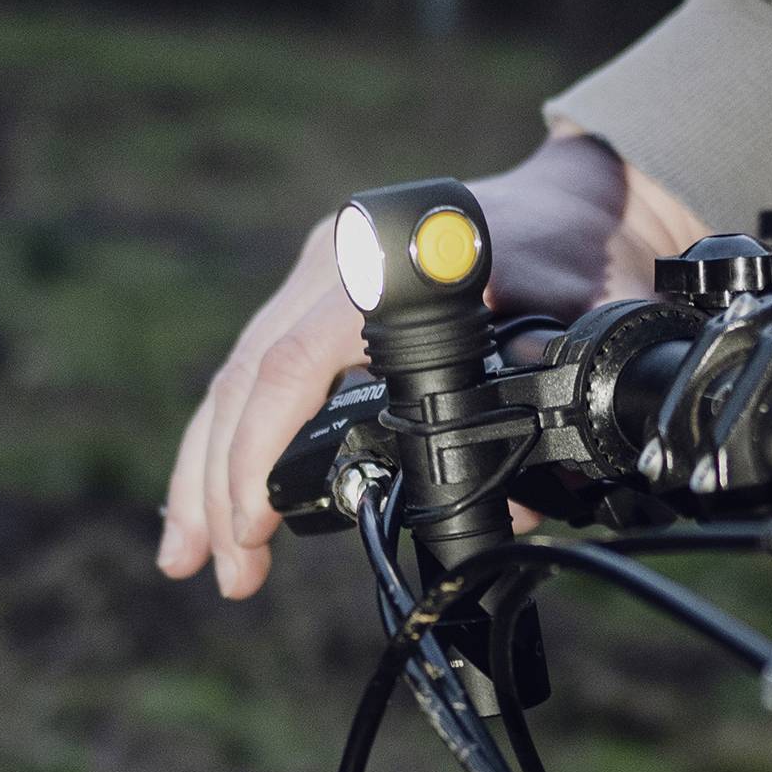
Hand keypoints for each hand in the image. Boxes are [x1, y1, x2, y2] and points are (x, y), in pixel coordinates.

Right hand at [158, 130, 706, 598]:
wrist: (576, 198)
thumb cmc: (579, 256)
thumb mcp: (577, 324)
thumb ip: (546, 403)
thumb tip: (518, 506)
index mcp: (384, 265)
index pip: (291, 365)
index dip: (259, 453)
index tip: (252, 528)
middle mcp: (336, 260)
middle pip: (246, 377)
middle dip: (221, 485)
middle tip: (222, 572)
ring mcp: (320, 273)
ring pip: (237, 376)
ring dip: (208, 472)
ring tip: (192, 556)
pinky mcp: (318, 293)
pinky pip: (257, 369)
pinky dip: (231, 439)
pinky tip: (212, 499)